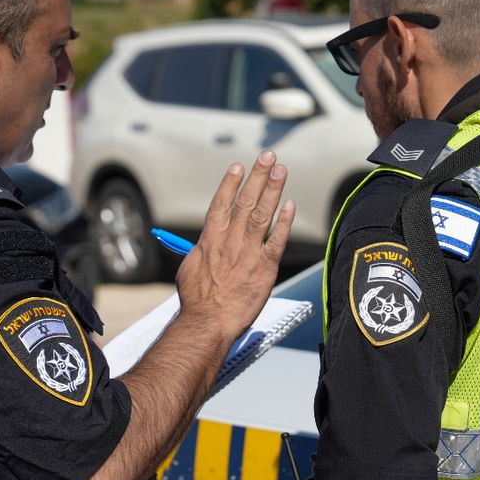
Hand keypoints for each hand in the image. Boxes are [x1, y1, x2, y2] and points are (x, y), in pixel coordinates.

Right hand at [175, 150, 294, 342]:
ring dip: (272, 189)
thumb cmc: (197, 301)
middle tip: (268, 156)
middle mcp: (230, 241)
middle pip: (245, 201)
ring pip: (262, 214)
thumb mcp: (190, 269)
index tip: (239, 165)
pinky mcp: (265, 268)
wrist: (209, 322)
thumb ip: (200, 251)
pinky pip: (277, 240)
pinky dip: (283, 222)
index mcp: (210, 240)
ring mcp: (249, 253)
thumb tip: (202, 243)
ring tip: (280, 169)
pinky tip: (289, 204)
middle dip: (258, 176)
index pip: (221, 203)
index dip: (231, 183)